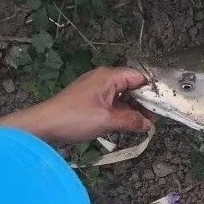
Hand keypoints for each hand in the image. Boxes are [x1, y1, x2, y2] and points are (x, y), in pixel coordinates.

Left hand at [0, 67, 153, 144]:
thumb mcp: (107, 121)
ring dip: (131, 110)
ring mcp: (95, 90)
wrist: (42, 126)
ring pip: (122, 97)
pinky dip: (120, 113)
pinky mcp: (89, 101)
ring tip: (141, 126)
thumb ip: (131, 121)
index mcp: (109, 76)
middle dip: (143, 103)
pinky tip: (126, 126)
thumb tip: (148, 125)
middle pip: (131, 87)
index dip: (152, 91)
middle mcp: (103, 79)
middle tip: (152, 120)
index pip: (139, 77)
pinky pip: (111, 104)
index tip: (161, 107)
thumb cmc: (74, 118)